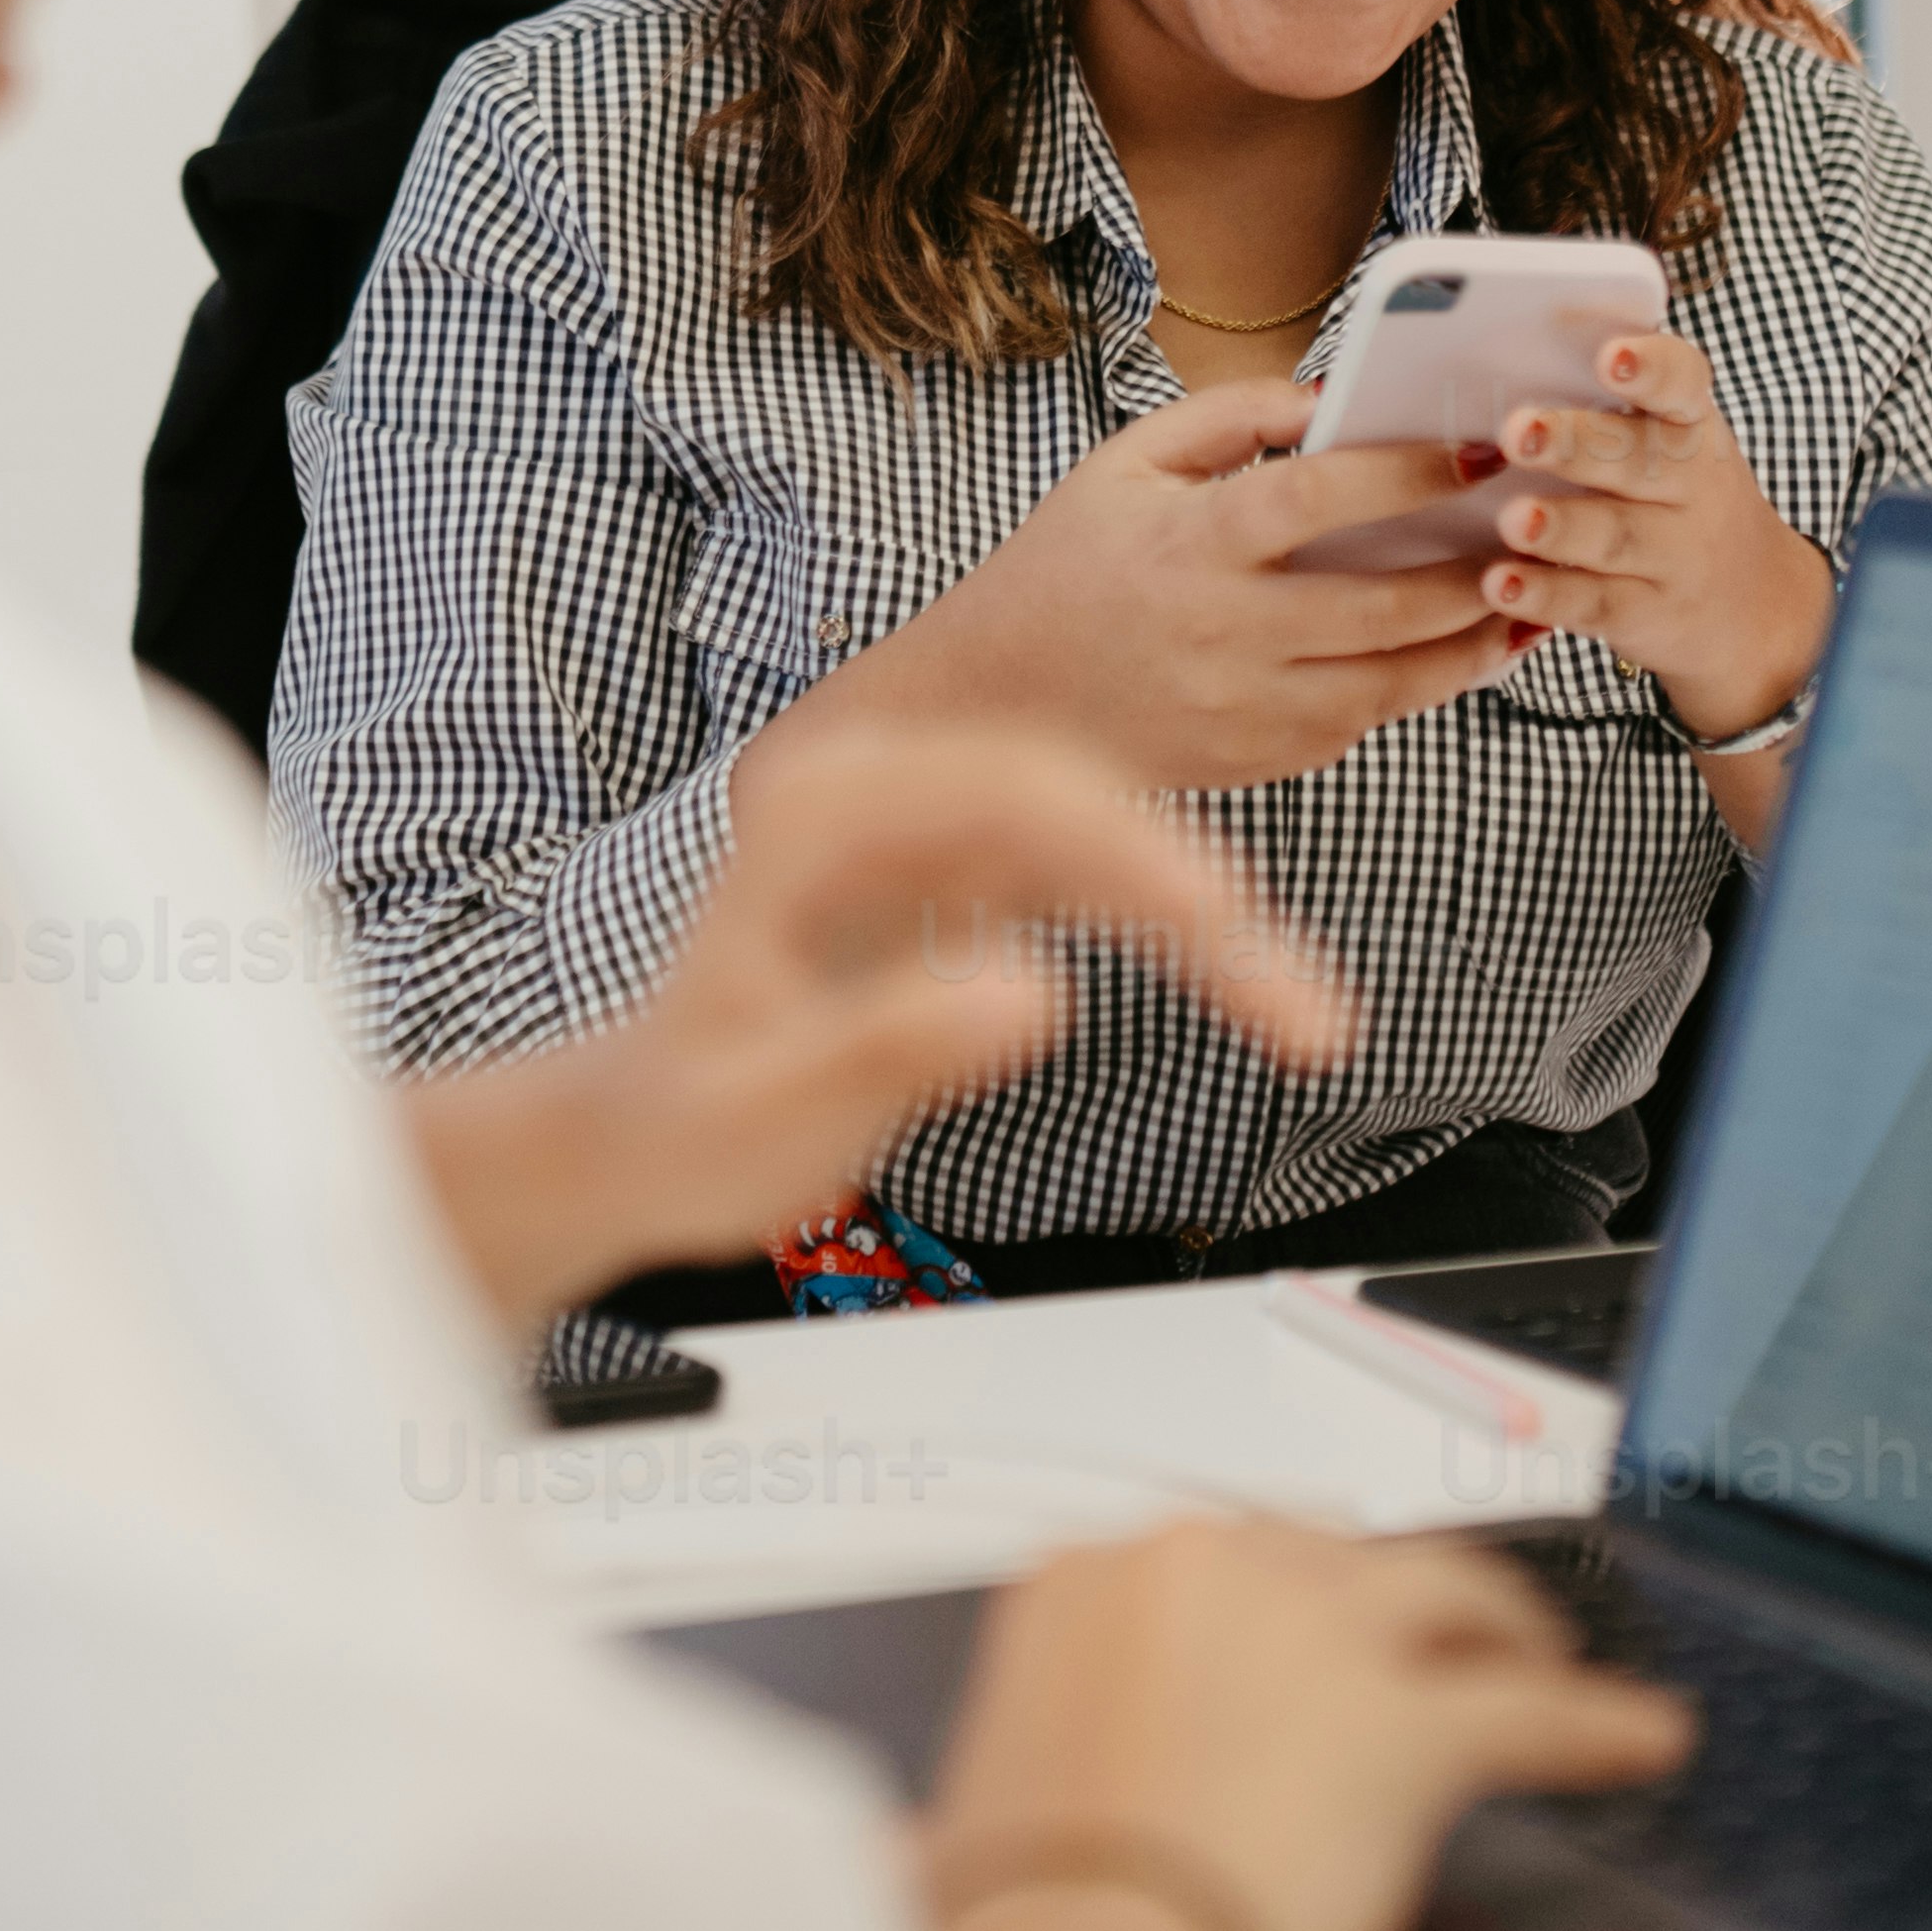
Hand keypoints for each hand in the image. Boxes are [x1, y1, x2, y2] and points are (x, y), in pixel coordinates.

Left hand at [405, 715, 1354, 1321]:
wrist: (630, 1137)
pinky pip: (1087, 878)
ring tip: (1301, 1013)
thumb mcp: (768, 1112)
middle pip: (1080, 801)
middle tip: (1301, 1007)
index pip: (1014, 793)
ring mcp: (919, 830)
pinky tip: (1243, 979)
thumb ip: (887, 1048)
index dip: (1139, 857)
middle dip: (1202, 897)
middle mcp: (875, 798)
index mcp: (819, 818)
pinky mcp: (954, 876)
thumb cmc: (678, 1126)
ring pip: (1101, 836)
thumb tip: (1028, 993)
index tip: (1226, 930)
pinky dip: (1168, 933)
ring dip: (1206, 920)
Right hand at [810, 385, 1533, 795]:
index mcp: (1192, 544)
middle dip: (1480, 569)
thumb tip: (1333, 395)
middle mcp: (1225, 633)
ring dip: (1476, 642)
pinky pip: (1362, 723)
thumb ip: (1232, 414)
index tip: (1479, 448)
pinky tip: (1460, 649)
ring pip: (1395, 682)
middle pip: (1387, 605)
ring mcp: (1245, 709)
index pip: (1321, 498)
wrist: (993, 705)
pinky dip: (1417, 686)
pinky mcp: (1259, 762)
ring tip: (1533, 598)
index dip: (1410, 473)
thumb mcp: (1126, 463)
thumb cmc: (1064, 566)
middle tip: (1540, 529)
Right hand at [923, 1512, 1690, 1930]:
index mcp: (1087, 1580)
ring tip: (1545, 1658)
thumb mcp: (982, 1821)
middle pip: (1340, 1558)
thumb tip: (919, 1862)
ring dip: (1502, 1630)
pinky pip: (1531, 1709)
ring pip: (1448, 1599)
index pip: (1220, 1562)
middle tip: (1430, 1641)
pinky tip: (1641, 1738)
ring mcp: (1316, 1633)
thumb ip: (995, 1801)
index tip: (1305, 1635)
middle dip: (1388, 1603)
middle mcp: (1205, 1568)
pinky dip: (1594, 1723)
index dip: (1281, 1604)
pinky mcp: (1411, 1722)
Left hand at [1470, 325, 1833, 760]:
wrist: (1752, 600)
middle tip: (1517, 432)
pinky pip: (1596, 603)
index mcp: (1689, 423)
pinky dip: (1547, 594)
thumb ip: (1597, 409)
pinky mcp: (1649, 613)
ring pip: (1615, 535)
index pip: (1681, 382)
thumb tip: (1484, 363)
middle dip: (1575, 445)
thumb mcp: (1664, 442)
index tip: (1611, 356)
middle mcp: (1692, 484)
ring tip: (1514, 519)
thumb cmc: (1672, 494)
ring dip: (1560, 527)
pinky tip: (1500, 584)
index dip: (1651, 368)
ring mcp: (1676, 553)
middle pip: (1637, 459)